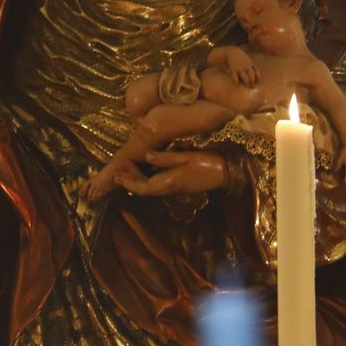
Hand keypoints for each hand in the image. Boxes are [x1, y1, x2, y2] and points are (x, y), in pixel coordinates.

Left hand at [116, 150, 231, 195]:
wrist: (227, 173)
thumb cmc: (209, 163)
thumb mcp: (187, 156)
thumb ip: (166, 158)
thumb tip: (147, 157)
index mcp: (171, 182)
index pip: (144, 187)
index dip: (129, 183)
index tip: (118, 176)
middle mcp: (171, 188)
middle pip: (146, 189)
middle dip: (130, 181)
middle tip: (118, 171)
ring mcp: (176, 189)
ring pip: (151, 188)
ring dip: (138, 180)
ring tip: (127, 170)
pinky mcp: (180, 186)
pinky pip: (159, 185)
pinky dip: (148, 179)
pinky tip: (145, 171)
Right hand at [224, 49, 258, 86]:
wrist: (231, 51)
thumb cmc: (240, 58)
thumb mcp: (248, 59)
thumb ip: (251, 66)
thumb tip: (253, 76)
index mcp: (250, 64)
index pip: (257, 72)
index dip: (258, 78)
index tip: (257, 82)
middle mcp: (246, 66)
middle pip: (251, 76)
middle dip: (253, 82)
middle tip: (252, 87)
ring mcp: (240, 68)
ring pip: (245, 77)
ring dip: (246, 83)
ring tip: (246, 86)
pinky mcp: (233, 69)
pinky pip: (235, 76)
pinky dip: (237, 81)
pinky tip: (238, 83)